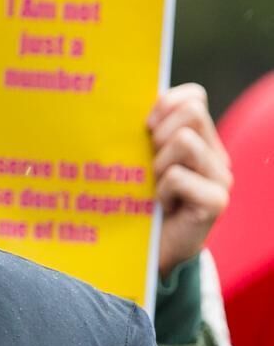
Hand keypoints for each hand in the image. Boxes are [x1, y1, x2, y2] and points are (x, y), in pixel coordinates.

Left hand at [148, 83, 231, 278]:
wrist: (148, 248)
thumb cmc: (138, 197)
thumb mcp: (140, 157)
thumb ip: (145, 130)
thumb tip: (125, 99)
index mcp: (199, 138)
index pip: (193, 97)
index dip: (166, 103)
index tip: (145, 125)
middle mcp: (214, 155)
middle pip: (191, 112)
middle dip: (160, 131)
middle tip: (150, 161)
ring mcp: (219, 178)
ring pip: (184, 141)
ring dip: (159, 163)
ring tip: (155, 184)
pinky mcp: (216, 202)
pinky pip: (178, 176)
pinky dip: (162, 189)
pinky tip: (162, 205)